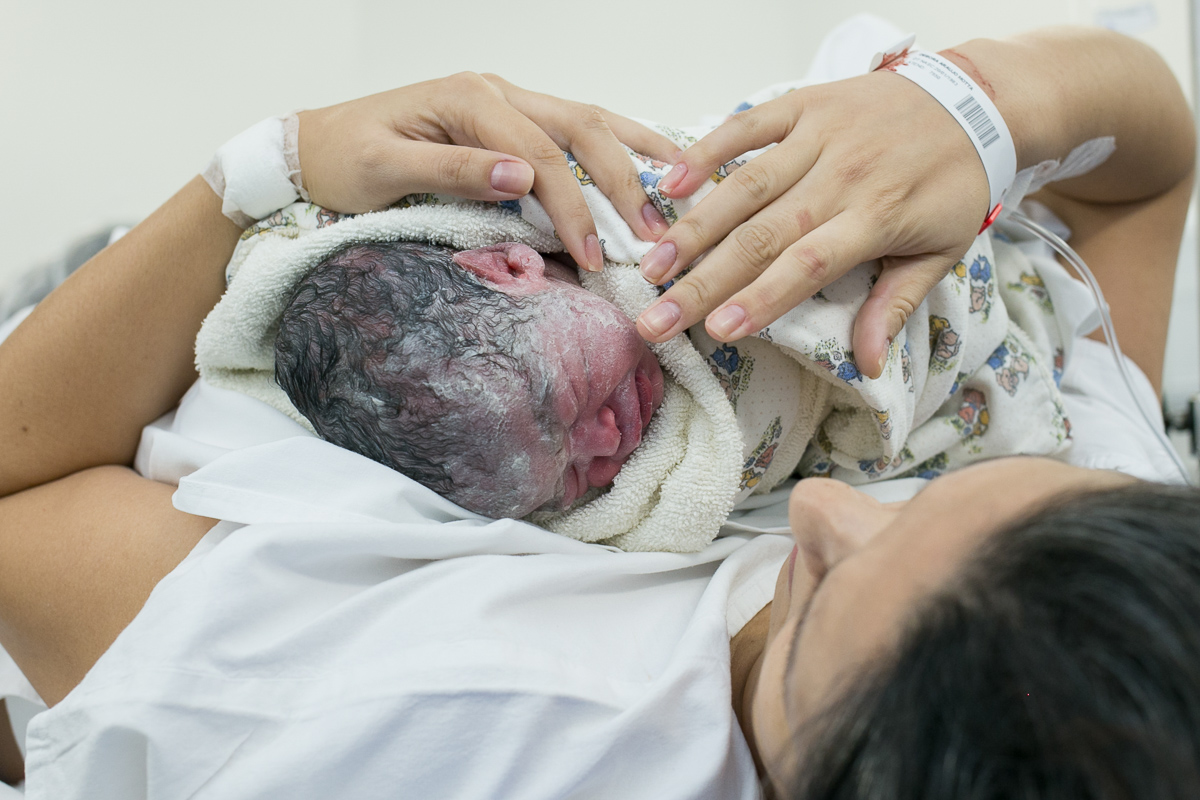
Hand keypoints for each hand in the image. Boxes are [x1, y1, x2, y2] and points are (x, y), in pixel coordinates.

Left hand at [298, 72, 678, 271]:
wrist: (314, 146)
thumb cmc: (343, 160)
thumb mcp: (385, 169)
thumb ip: (455, 170)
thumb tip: (523, 179)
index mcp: (468, 99)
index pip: (541, 156)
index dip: (574, 208)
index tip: (593, 257)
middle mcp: (495, 92)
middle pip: (580, 129)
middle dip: (621, 183)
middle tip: (652, 235)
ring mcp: (505, 102)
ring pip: (587, 121)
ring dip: (632, 157)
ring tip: (677, 191)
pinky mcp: (508, 120)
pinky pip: (573, 128)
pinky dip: (615, 145)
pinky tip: (648, 161)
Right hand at [634, 68, 988, 377]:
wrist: (974, 101)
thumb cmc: (953, 184)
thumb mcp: (941, 251)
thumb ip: (895, 305)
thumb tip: (869, 365)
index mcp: (876, 216)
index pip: (807, 264)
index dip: (760, 299)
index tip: (717, 331)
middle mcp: (841, 175)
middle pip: (762, 234)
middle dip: (704, 281)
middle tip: (657, 318)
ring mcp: (819, 135)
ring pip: (745, 185)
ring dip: (694, 227)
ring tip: (653, 265)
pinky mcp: (804, 104)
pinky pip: (748, 126)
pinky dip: (707, 152)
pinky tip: (670, 185)